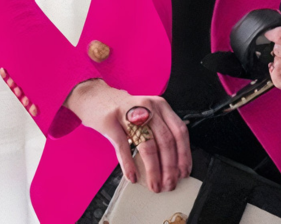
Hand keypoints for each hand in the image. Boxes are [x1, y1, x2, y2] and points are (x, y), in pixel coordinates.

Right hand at [63, 79, 191, 192]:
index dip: (184, 154)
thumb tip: (171, 163)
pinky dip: (129, 165)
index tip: (184, 171)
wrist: (96, 96)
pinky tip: (133, 176)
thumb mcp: (147, 113)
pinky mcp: (111, 121)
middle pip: (166, 140)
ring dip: (154, 169)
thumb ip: (159, 131)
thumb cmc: (124, 109)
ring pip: (148, 145)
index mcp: (161, 105)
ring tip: (155, 184)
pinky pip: (123, 147)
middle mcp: (148, 107)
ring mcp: (129, 113)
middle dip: (170, 166)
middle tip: (169, 183)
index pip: (179, 131)